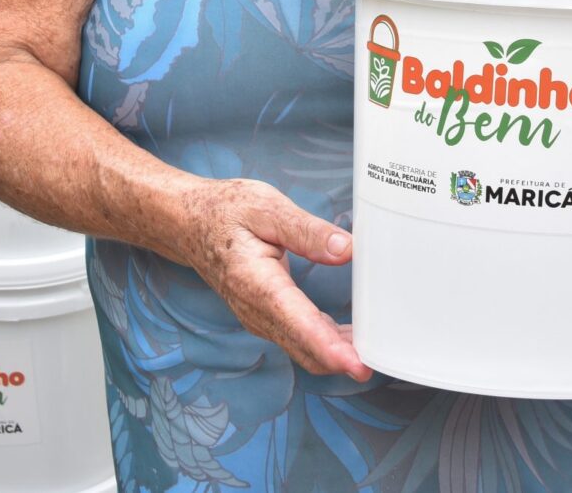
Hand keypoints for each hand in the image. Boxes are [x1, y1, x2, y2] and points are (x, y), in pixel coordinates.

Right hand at [177, 177, 370, 381]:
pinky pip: (299, 338)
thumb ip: (308, 231)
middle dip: (342, 360)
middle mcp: (257, 310)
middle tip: (382, 360)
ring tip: (375, 349)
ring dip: (336, 354)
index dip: (329, 348)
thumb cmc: (225, 212)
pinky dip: (326, 342)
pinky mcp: (267, 316)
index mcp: (257, 283)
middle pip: (304, 347)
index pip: (298, 324)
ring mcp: (260, 318)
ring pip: (303, 348)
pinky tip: (351, 335)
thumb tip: (346, 250)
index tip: (355, 363)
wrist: (189, 223)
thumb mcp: (267, 207)